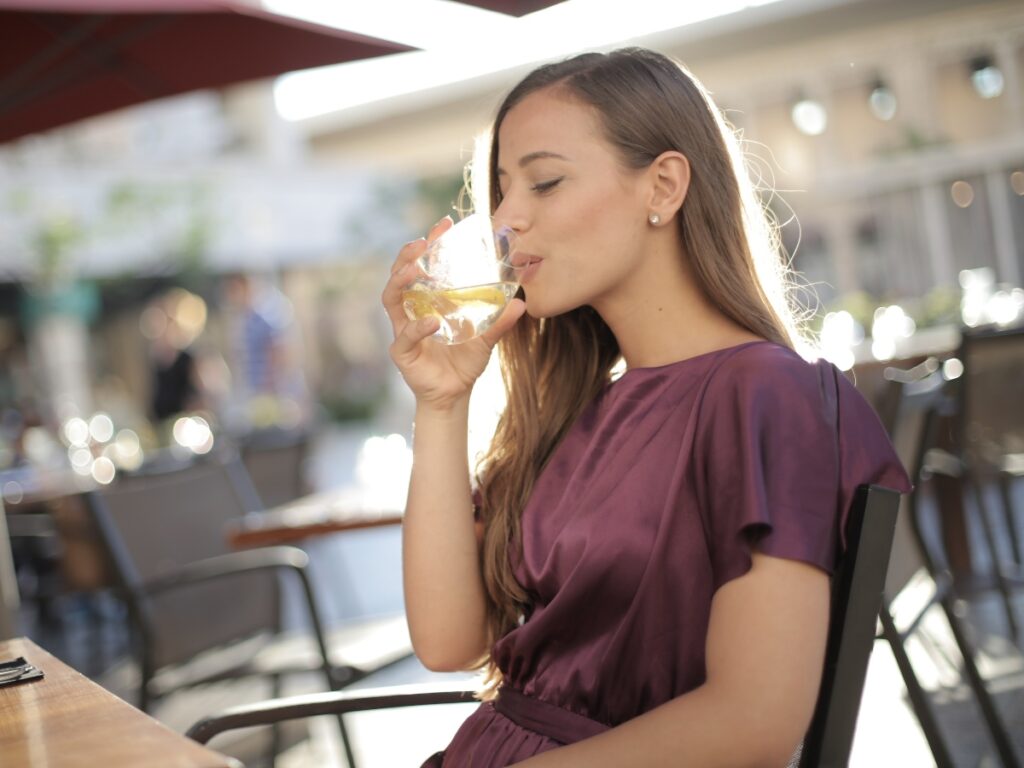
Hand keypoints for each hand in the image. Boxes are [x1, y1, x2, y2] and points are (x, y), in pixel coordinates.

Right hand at [382, 217, 526, 410]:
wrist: (455, 395)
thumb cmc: (465, 362)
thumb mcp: (486, 339)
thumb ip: (499, 322)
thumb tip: (520, 303)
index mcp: (429, 299)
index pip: (424, 265)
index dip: (431, 243)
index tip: (444, 224)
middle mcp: (412, 309)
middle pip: (400, 274)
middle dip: (408, 256)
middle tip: (422, 243)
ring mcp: (403, 329)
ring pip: (392, 298)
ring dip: (401, 281)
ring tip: (416, 270)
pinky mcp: (402, 351)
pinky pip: (405, 335)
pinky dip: (418, 327)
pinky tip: (432, 321)